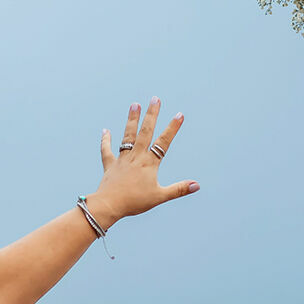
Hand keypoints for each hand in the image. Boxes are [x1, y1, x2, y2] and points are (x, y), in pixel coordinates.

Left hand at [86, 97, 199, 226]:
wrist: (109, 205)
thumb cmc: (135, 202)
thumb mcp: (160, 197)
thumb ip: (179, 190)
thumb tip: (197, 185)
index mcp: (149, 163)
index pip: (163, 142)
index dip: (172, 128)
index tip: (179, 115)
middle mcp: (136, 157)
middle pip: (145, 132)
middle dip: (151, 115)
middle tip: (155, 99)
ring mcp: (122, 159)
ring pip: (128, 136)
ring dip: (132, 120)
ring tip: (134, 105)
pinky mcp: (110, 165)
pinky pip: (107, 150)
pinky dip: (106, 140)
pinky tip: (106, 130)